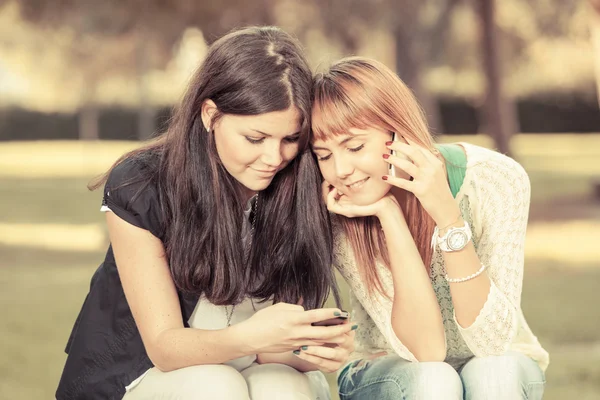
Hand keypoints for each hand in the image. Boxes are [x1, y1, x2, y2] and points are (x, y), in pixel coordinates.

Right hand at [234, 303, 355, 353]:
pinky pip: (312, 346)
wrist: (250, 339)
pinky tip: (330, 340)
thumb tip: (306, 311)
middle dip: (339, 329)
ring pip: (320, 342)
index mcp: (293, 319)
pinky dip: (322, 343)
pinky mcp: (294, 348)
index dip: (330, 313)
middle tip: (350, 326)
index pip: (316, 315)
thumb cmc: (262, 320)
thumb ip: (295, 308)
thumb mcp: (279, 307)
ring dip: (334, 338)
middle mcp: (297, 332)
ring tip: (345, 334)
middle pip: (324, 332)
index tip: (341, 311)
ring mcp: (297, 342)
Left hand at [292, 321, 355, 372]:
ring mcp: (342, 358)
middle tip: (310, 334)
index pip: (345, 327)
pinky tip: (299, 353)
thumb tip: (336, 312)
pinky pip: (322, 363)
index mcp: (349, 333)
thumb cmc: (323, 332)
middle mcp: (349, 346)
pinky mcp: (334, 367)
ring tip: (303, 347)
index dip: (335, 323)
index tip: (322, 320)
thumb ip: (332, 319)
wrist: (319, 350)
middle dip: (324, 337)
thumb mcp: (327, 324)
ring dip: (316, 350)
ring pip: (331, 354)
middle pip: (339, 339)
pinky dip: (309, 358)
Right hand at [322, 180, 399, 218]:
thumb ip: (356, 178)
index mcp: (348, 198)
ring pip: (327, 201)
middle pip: (327, 196)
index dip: (328, 184)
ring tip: (332, 184)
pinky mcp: (345, 211)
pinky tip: (336, 190)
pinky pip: (330, 206)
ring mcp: (344, 209)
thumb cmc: (378, 193)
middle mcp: (344, 204)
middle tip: (328, 180)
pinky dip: (330, 197)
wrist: (384, 205)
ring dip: (327, 191)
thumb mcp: (364, 183)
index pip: (331, 192)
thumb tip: (346, 171)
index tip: (332, 177)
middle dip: (325, 187)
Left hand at [383, 137, 459, 225]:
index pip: (421, 146)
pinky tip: (384, 177)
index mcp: (436, 163)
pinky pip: (403, 183)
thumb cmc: (439, 192)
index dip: (408, 139)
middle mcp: (432, 169)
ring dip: (394, 159)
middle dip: (399, 145)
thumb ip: (427, 164)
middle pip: (414, 151)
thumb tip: (415, 153)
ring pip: (408, 165)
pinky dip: (393, 179)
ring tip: (384, 156)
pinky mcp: (421, 191)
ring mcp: (427, 179)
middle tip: (387, 142)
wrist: (447, 209)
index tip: (398, 133)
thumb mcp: (437, 174)